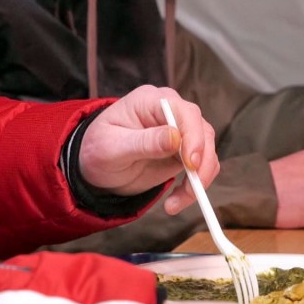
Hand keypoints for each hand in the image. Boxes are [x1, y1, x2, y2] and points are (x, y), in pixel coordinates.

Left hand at [79, 85, 218, 214]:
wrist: (96, 167)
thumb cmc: (97, 150)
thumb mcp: (113, 148)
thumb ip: (144, 142)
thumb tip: (175, 137)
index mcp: (150, 101)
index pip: (184, 111)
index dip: (193, 136)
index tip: (191, 163)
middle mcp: (170, 111)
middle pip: (202, 130)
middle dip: (202, 162)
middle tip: (191, 190)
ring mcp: (181, 131)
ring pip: (207, 150)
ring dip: (200, 178)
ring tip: (176, 203)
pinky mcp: (185, 151)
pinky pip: (202, 166)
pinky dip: (196, 185)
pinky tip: (176, 200)